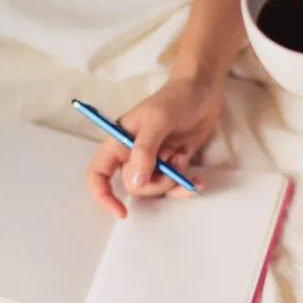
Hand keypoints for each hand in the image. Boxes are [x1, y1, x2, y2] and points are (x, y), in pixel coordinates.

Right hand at [86, 77, 221, 218]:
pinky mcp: (174, 164)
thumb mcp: (158, 119)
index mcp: (119, 142)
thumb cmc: (175, 98)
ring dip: (173, 184)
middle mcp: (133, 155)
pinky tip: (198, 181)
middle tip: (172, 164)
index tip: (120, 211)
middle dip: (155, 183)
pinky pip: (175, 186)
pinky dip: (186, 186)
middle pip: (134, 186)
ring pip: (156, 189)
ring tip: (185, 164)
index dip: (103, 195)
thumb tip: (137, 181)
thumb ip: (145, 150)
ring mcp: (154, 161)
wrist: (204, 91)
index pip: (98, 174)